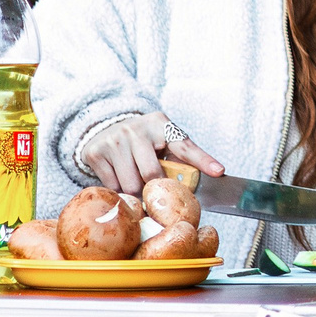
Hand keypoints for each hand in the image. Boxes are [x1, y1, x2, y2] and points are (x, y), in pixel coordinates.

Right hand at [79, 111, 225, 195]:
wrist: (105, 128)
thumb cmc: (143, 139)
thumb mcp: (163, 139)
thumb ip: (182, 156)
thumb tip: (213, 176)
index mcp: (160, 124)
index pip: (185, 146)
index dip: (203, 160)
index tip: (219, 172)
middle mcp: (136, 130)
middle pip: (152, 174)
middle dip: (155, 187)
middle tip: (155, 190)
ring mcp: (114, 140)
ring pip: (131, 185)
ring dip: (136, 191)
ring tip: (137, 182)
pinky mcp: (96, 153)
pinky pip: (112, 186)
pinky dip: (119, 190)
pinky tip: (120, 178)